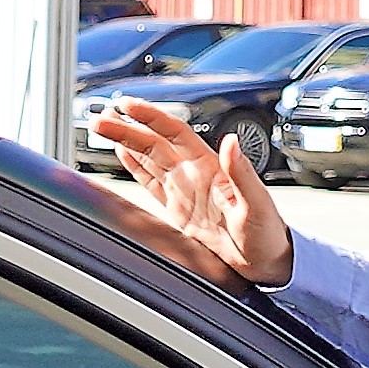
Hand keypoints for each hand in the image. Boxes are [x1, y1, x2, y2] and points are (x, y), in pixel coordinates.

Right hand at [98, 100, 294, 289]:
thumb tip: (231, 142)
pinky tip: (122, 154)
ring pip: (149, 159)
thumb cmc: (268, 234)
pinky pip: (152, 184)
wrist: (266, 261)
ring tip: (102, 128)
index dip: (151, 117)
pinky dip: (135, 168)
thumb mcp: (257, 204)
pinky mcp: (179, 211)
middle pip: (154, 143)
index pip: (174, 132)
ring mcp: (185, 191)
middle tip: (100, 119)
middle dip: (126, 129)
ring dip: (126, 142)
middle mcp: (194, 174)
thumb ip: (241, 173)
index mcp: (211, 167)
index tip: (128, 105)